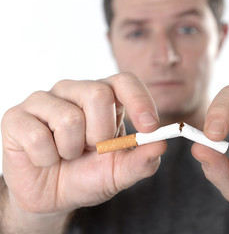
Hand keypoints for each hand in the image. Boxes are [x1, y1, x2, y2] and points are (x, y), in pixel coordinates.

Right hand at [1, 73, 165, 214]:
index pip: (125, 81)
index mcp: (105, 98)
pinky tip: (45, 158)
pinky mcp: (17, 117)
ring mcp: (44, 101)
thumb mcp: (120, 173)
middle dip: (101, 134)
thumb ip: (142, 160)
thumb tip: (161, 144)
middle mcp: (75, 91)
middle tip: (92, 149)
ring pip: (69, 118)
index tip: (149, 127)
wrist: (53, 197)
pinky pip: (37, 135)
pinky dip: (46, 158)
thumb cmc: (89, 176)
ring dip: (73, 149)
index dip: (140, 100)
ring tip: (67, 154)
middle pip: (99, 94)